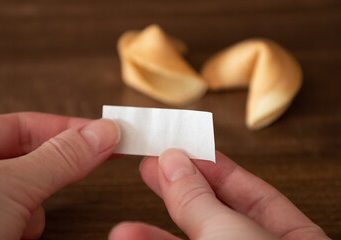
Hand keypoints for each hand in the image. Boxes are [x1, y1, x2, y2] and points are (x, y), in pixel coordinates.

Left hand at [0, 112, 119, 239]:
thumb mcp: (10, 187)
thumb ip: (59, 158)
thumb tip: (103, 133)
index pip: (24, 125)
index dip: (68, 126)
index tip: (105, 132)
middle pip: (30, 156)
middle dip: (56, 167)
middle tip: (101, 157)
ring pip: (28, 190)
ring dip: (37, 205)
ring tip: (31, 217)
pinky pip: (21, 216)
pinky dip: (29, 224)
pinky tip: (23, 234)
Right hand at [110, 149, 329, 239]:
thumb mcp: (233, 238)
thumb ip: (201, 201)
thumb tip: (174, 161)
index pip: (251, 192)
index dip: (214, 166)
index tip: (183, 148)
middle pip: (217, 214)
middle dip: (182, 188)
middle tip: (152, 167)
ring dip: (156, 228)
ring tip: (129, 213)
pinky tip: (131, 237)